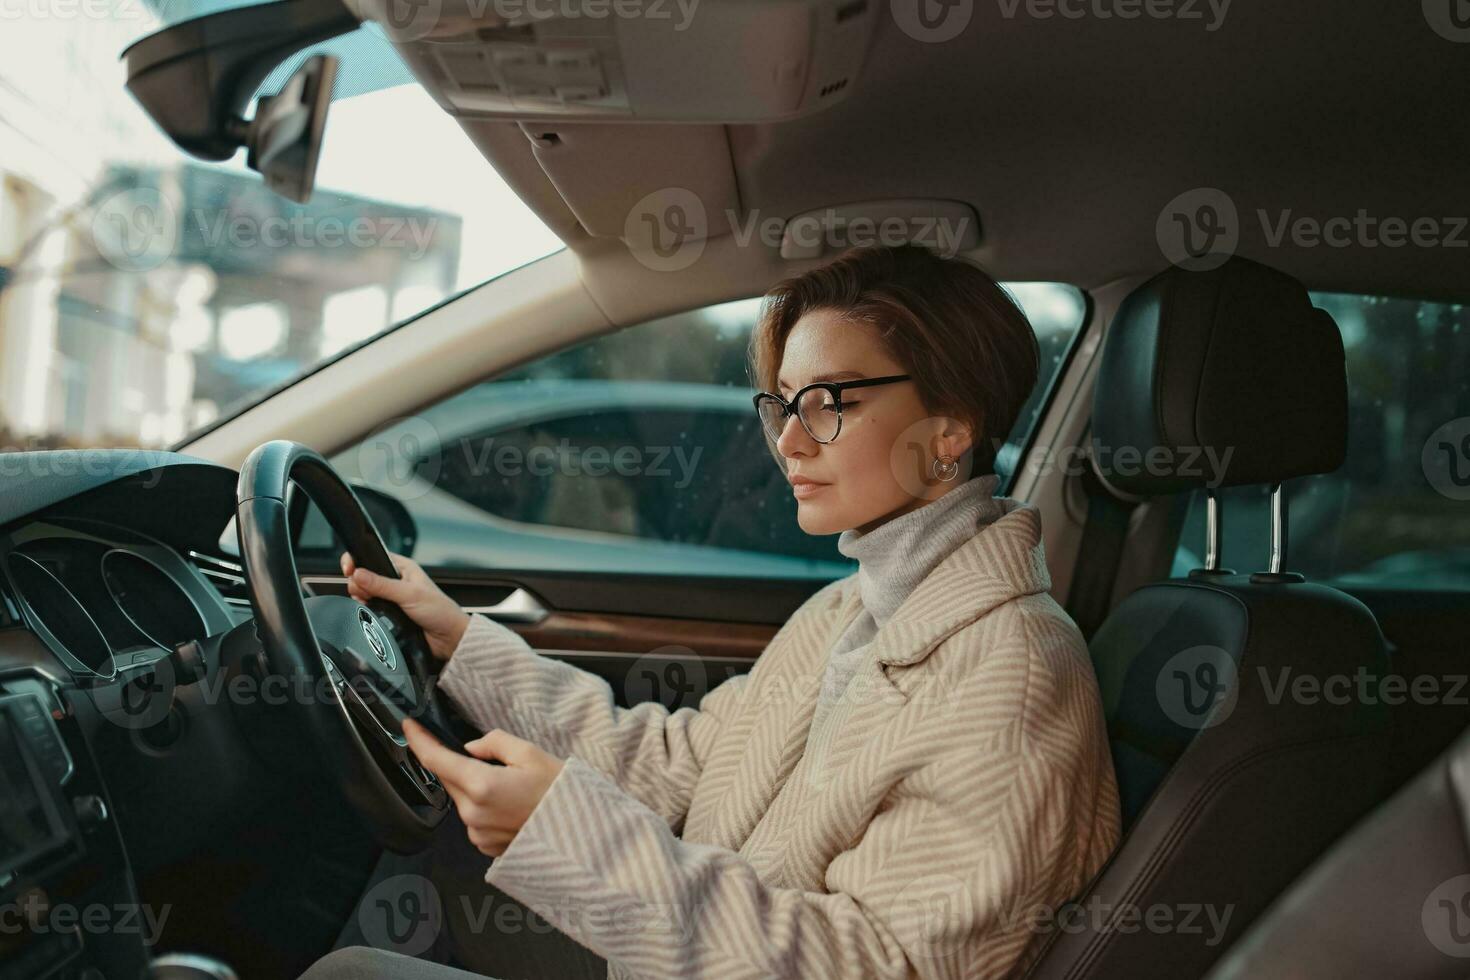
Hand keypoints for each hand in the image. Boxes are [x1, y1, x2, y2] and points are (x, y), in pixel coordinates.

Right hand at [340, 551, 469, 660]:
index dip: (358, 560)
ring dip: (362, 598)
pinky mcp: (388, 613)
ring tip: (370, 604)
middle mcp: (395, 580)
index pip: (373, 556)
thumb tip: (358, 574)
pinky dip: (366, 611)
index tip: (349, 569)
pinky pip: (369, 609)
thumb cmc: (440, 611)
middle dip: (358, 584)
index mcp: (403, 567)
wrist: (447, 638)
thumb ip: (382, 585)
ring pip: (364, 593)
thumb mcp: (409, 594)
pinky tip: (371, 613)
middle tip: (365, 593)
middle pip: (363, 576)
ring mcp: (391, 597)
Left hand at [402, 718, 563, 856]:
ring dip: (474, 787)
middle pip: (450, 779)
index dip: (419, 740)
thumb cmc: (560, 792)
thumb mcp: (530, 753)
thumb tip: (471, 748)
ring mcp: (477, 833)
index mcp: (481, 785)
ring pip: (462, 799)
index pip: (436, 759)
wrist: (580, 833)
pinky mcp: (484, 846)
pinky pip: (473, 818)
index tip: (409, 726)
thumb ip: (493, 742)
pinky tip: (509, 805)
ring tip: (511, 787)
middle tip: (494, 761)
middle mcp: (472, 813)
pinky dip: (483, 807)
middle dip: (461, 765)